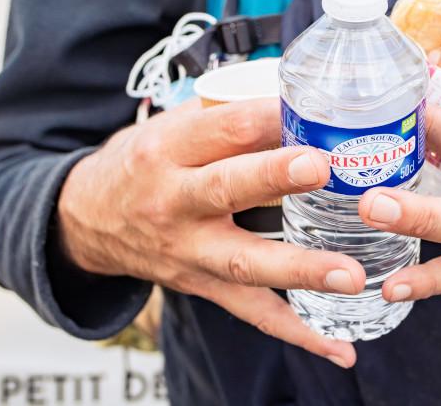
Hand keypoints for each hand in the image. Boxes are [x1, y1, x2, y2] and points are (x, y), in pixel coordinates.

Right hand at [58, 98, 363, 367]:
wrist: (87, 218)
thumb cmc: (143, 162)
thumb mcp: (170, 127)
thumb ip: (226, 114)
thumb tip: (299, 95)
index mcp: (169, 149)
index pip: (224, 127)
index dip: (270, 116)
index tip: (315, 109)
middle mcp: (174, 200)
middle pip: (226, 187)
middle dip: (274, 177)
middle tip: (323, 168)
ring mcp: (187, 250)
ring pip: (245, 262)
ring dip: (301, 269)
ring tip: (353, 273)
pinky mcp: (201, 285)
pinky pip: (252, 314)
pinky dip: (297, 333)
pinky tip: (340, 347)